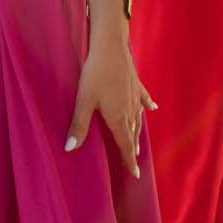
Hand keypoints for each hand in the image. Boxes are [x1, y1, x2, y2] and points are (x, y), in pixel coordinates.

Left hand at [65, 15, 155, 177]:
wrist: (111, 48)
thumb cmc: (95, 74)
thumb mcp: (84, 100)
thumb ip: (78, 125)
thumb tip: (69, 149)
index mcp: (118, 117)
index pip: (125, 145)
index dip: (129, 160)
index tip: (135, 174)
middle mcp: (130, 110)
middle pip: (133, 133)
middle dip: (132, 148)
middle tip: (133, 160)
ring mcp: (135, 97)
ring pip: (138, 119)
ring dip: (137, 131)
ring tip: (137, 141)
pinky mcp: (136, 84)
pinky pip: (144, 99)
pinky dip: (147, 105)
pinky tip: (153, 108)